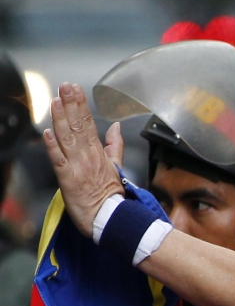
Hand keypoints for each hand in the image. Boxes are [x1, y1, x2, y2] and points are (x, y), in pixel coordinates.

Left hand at [41, 82, 123, 236]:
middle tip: (66, 86)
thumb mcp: (117, 167)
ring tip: (56, 100)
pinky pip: (59, 161)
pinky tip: (47, 132)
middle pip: (78, 126)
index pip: (89, 124)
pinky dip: (53, 147)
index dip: (81, 105)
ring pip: (67, 138)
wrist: (110, 219)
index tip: (76, 89)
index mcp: (98, 153)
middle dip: (71, 105)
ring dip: (61, 118)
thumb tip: (117, 127)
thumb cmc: (111, 196)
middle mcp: (87, 157)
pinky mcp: (68, 180)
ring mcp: (77, 167)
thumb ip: (114, 145)